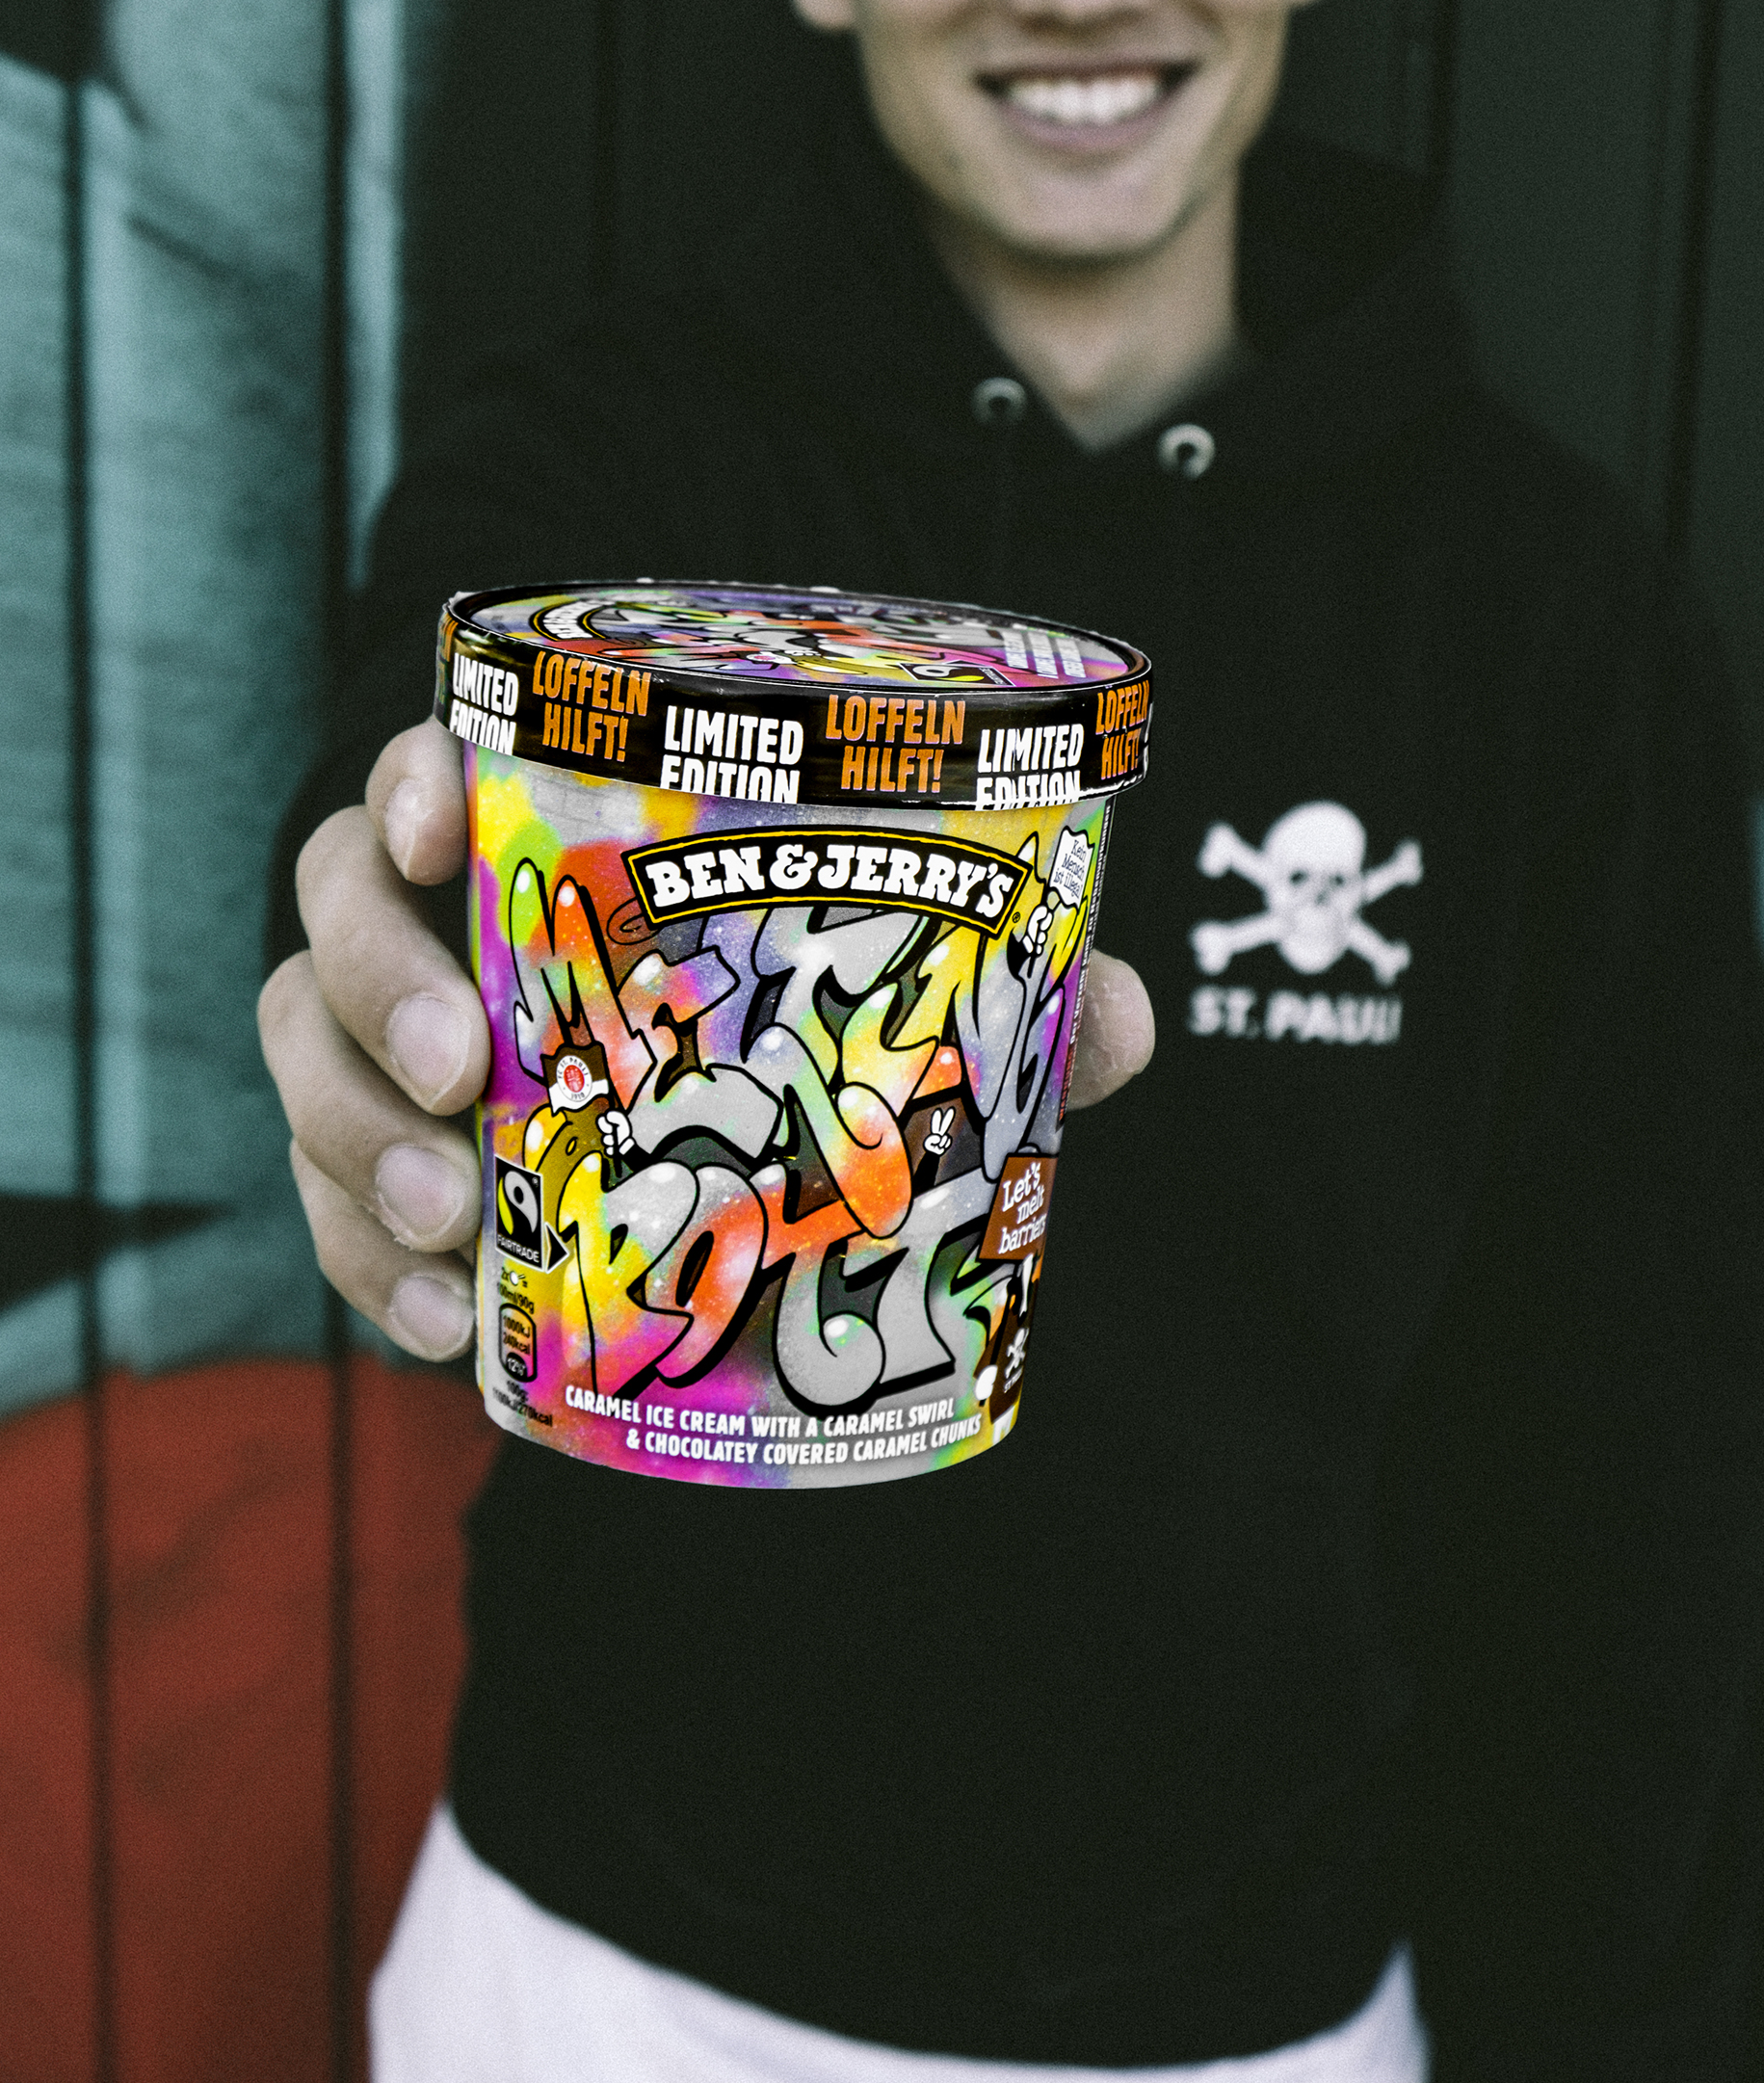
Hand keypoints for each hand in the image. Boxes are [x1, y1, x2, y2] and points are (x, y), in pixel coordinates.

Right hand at [259, 719, 1157, 1361]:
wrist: (713, 1113)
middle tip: (471, 1072)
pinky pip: (332, 1209)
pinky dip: (372, 1270)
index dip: (408, 781)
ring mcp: (390, 1044)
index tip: (441, 821)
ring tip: (455, 1226)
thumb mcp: (884, 967)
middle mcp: (430, 919)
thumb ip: (995, 974)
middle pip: (337, 914)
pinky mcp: (382, 1163)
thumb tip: (1124, 1022)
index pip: (426, 767)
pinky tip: (445, 1328)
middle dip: (381, 988)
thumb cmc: (785, 985)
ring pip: (306, 1058)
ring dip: (362, 1139)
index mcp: (529, 827)